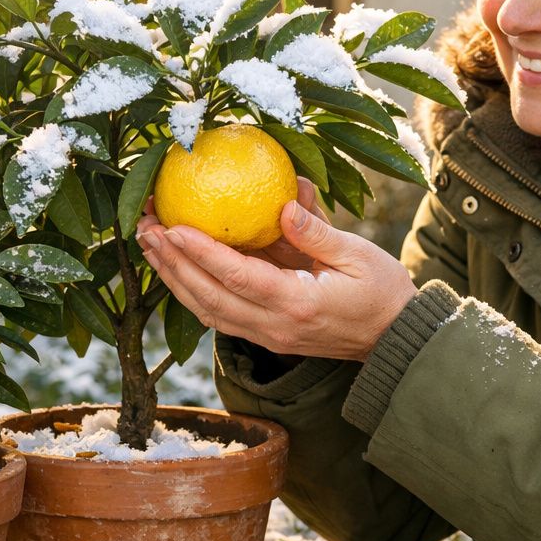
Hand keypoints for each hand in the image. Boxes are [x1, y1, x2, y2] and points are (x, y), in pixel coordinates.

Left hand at [136, 190, 418, 362]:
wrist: (395, 339)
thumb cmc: (383, 291)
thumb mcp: (358, 253)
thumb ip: (317, 230)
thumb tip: (284, 201)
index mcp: (298, 303)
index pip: (237, 278)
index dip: (201, 253)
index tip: (172, 227)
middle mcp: (275, 326)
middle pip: (209, 298)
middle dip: (172, 264)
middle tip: (145, 228)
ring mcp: (268, 336)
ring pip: (207, 311)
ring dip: (173, 278)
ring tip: (149, 245)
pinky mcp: (266, 336)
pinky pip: (219, 315)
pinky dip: (192, 291)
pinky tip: (175, 266)